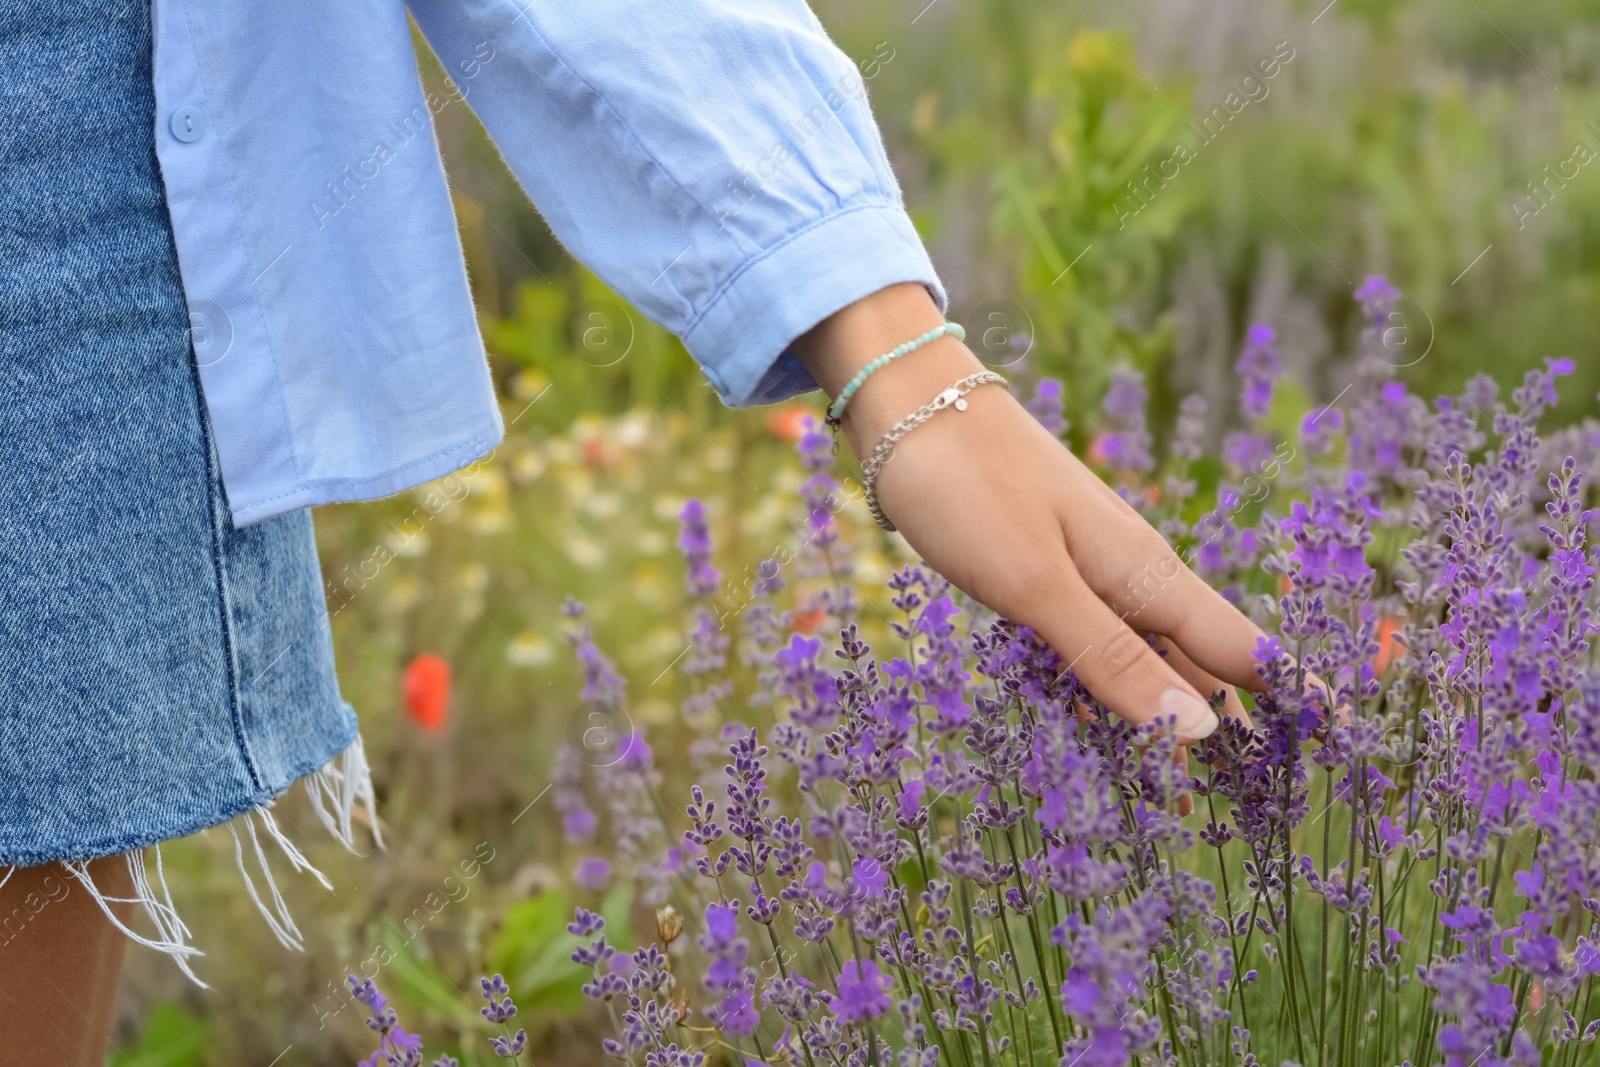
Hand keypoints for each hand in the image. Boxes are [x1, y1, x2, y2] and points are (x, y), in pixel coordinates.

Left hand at [793, 284, 1261, 741]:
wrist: (903, 405)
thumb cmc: (969, 487)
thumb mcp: (1035, 583)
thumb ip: (1110, 656)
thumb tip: (1198, 732)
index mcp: (1144, 574)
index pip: (1240, 648)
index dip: (1293, 696)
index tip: (1348, 739)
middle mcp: (1126, 573)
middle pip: (1199, 659)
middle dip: (1237, 721)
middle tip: (1274, 787)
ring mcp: (1083, 568)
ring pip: (1146, 652)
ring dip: (1174, 708)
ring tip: (1204, 773)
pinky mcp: (1038, 569)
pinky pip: (1094, 640)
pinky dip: (1111, 684)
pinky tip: (1107, 713)